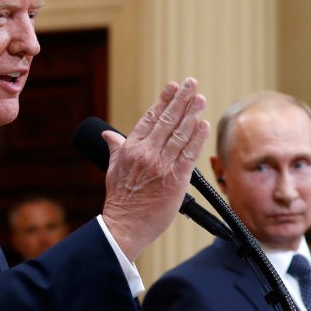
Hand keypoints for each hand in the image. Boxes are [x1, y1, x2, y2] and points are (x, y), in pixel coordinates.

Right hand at [101, 78, 209, 261]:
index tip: (172, 87)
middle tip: (191, 84)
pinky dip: (197, 138)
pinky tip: (203, 124)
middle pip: (167, 121)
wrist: (126, 226)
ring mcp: (162, 166)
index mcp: (130, 148)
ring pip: (180, 134)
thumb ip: (114, 148)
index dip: (163, 100)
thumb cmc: (120, 199)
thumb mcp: (111, 169)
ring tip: (200, 99)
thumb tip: (107, 135)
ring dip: (192, 114)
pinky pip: (189, 154)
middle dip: (181, 100)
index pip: (149, 118)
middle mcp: (146, 153)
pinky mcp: (176, 180)